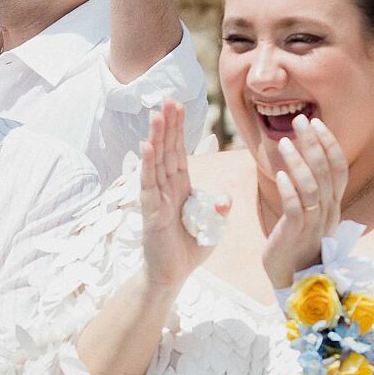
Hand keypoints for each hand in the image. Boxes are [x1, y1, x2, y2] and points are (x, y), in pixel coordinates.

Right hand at [139, 102, 218, 289]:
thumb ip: (218, 210)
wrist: (172, 276)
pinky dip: (147, 166)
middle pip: (167, 150)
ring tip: (157, 114)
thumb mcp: (211, 228)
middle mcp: (166, 189)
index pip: (180, 152)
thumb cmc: (188, 250)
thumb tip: (226, 196)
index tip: (179, 105)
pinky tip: (146, 146)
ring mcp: (156, 199)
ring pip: (157, 162)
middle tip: (167, 98)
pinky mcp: (151, 212)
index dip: (180, 129)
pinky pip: (149, 185)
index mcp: (181, 188)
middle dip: (168, 125)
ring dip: (157, 138)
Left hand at [261, 117, 347, 290]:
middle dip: (314, 143)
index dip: (330, 145)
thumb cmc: (298, 244)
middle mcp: (328, 213)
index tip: (318, 123)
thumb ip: (312, 192)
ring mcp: (314, 225)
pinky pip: (297, 209)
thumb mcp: (310, 215)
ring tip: (283, 142)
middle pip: (326, 172)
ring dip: (298, 162)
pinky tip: (279, 174)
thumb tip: (307, 162)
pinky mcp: (296, 235)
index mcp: (333, 206)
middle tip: (300, 120)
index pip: (339, 170)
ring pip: (312, 188)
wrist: (292, 281)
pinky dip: (289, 190)